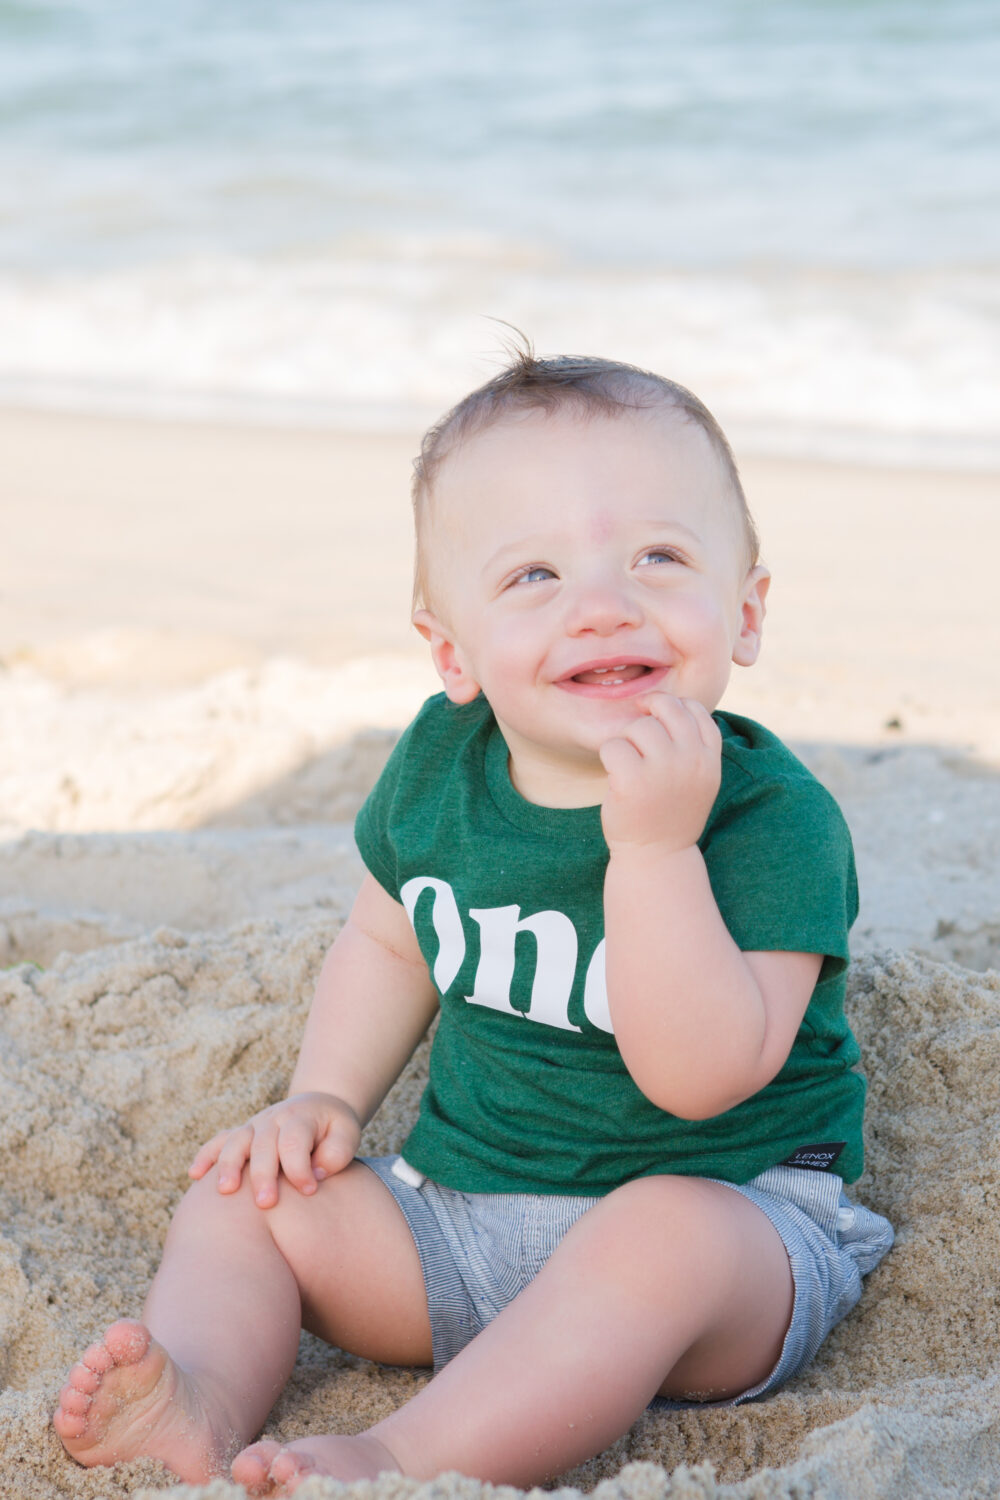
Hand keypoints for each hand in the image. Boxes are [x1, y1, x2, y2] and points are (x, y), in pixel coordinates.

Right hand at [188, 1091, 361, 1208]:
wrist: (319, 1106)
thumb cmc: (334, 1129)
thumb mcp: (348, 1134)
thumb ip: (336, 1153)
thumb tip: (315, 1174)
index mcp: (300, 1118)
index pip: (293, 1142)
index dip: (299, 1169)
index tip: (310, 1191)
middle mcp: (273, 1119)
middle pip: (262, 1145)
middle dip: (263, 1175)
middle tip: (266, 1204)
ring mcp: (254, 1125)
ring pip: (236, 1142)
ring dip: (229, 1165)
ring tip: (226, 1191)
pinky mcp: (242, 1134)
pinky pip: (219, 1141)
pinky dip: (206, 1156)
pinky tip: (194, 1175)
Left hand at [599, 693, 721, 853]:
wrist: (657, 857)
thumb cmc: (671, 813)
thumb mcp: (698, 779)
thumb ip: (694, 745)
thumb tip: (670, 704)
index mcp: (709, 758)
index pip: (695, 709)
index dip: (673, 706)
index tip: (657, 719)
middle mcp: (691, 760)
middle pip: (666, 709)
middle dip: (646, 716)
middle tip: (634, 734)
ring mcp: (663, 769)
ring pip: (637, 727)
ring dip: (626, 743)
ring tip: (630, 769)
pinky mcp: (633, 780)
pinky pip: (613, 746)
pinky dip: (609, 759)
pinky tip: (616, 778)